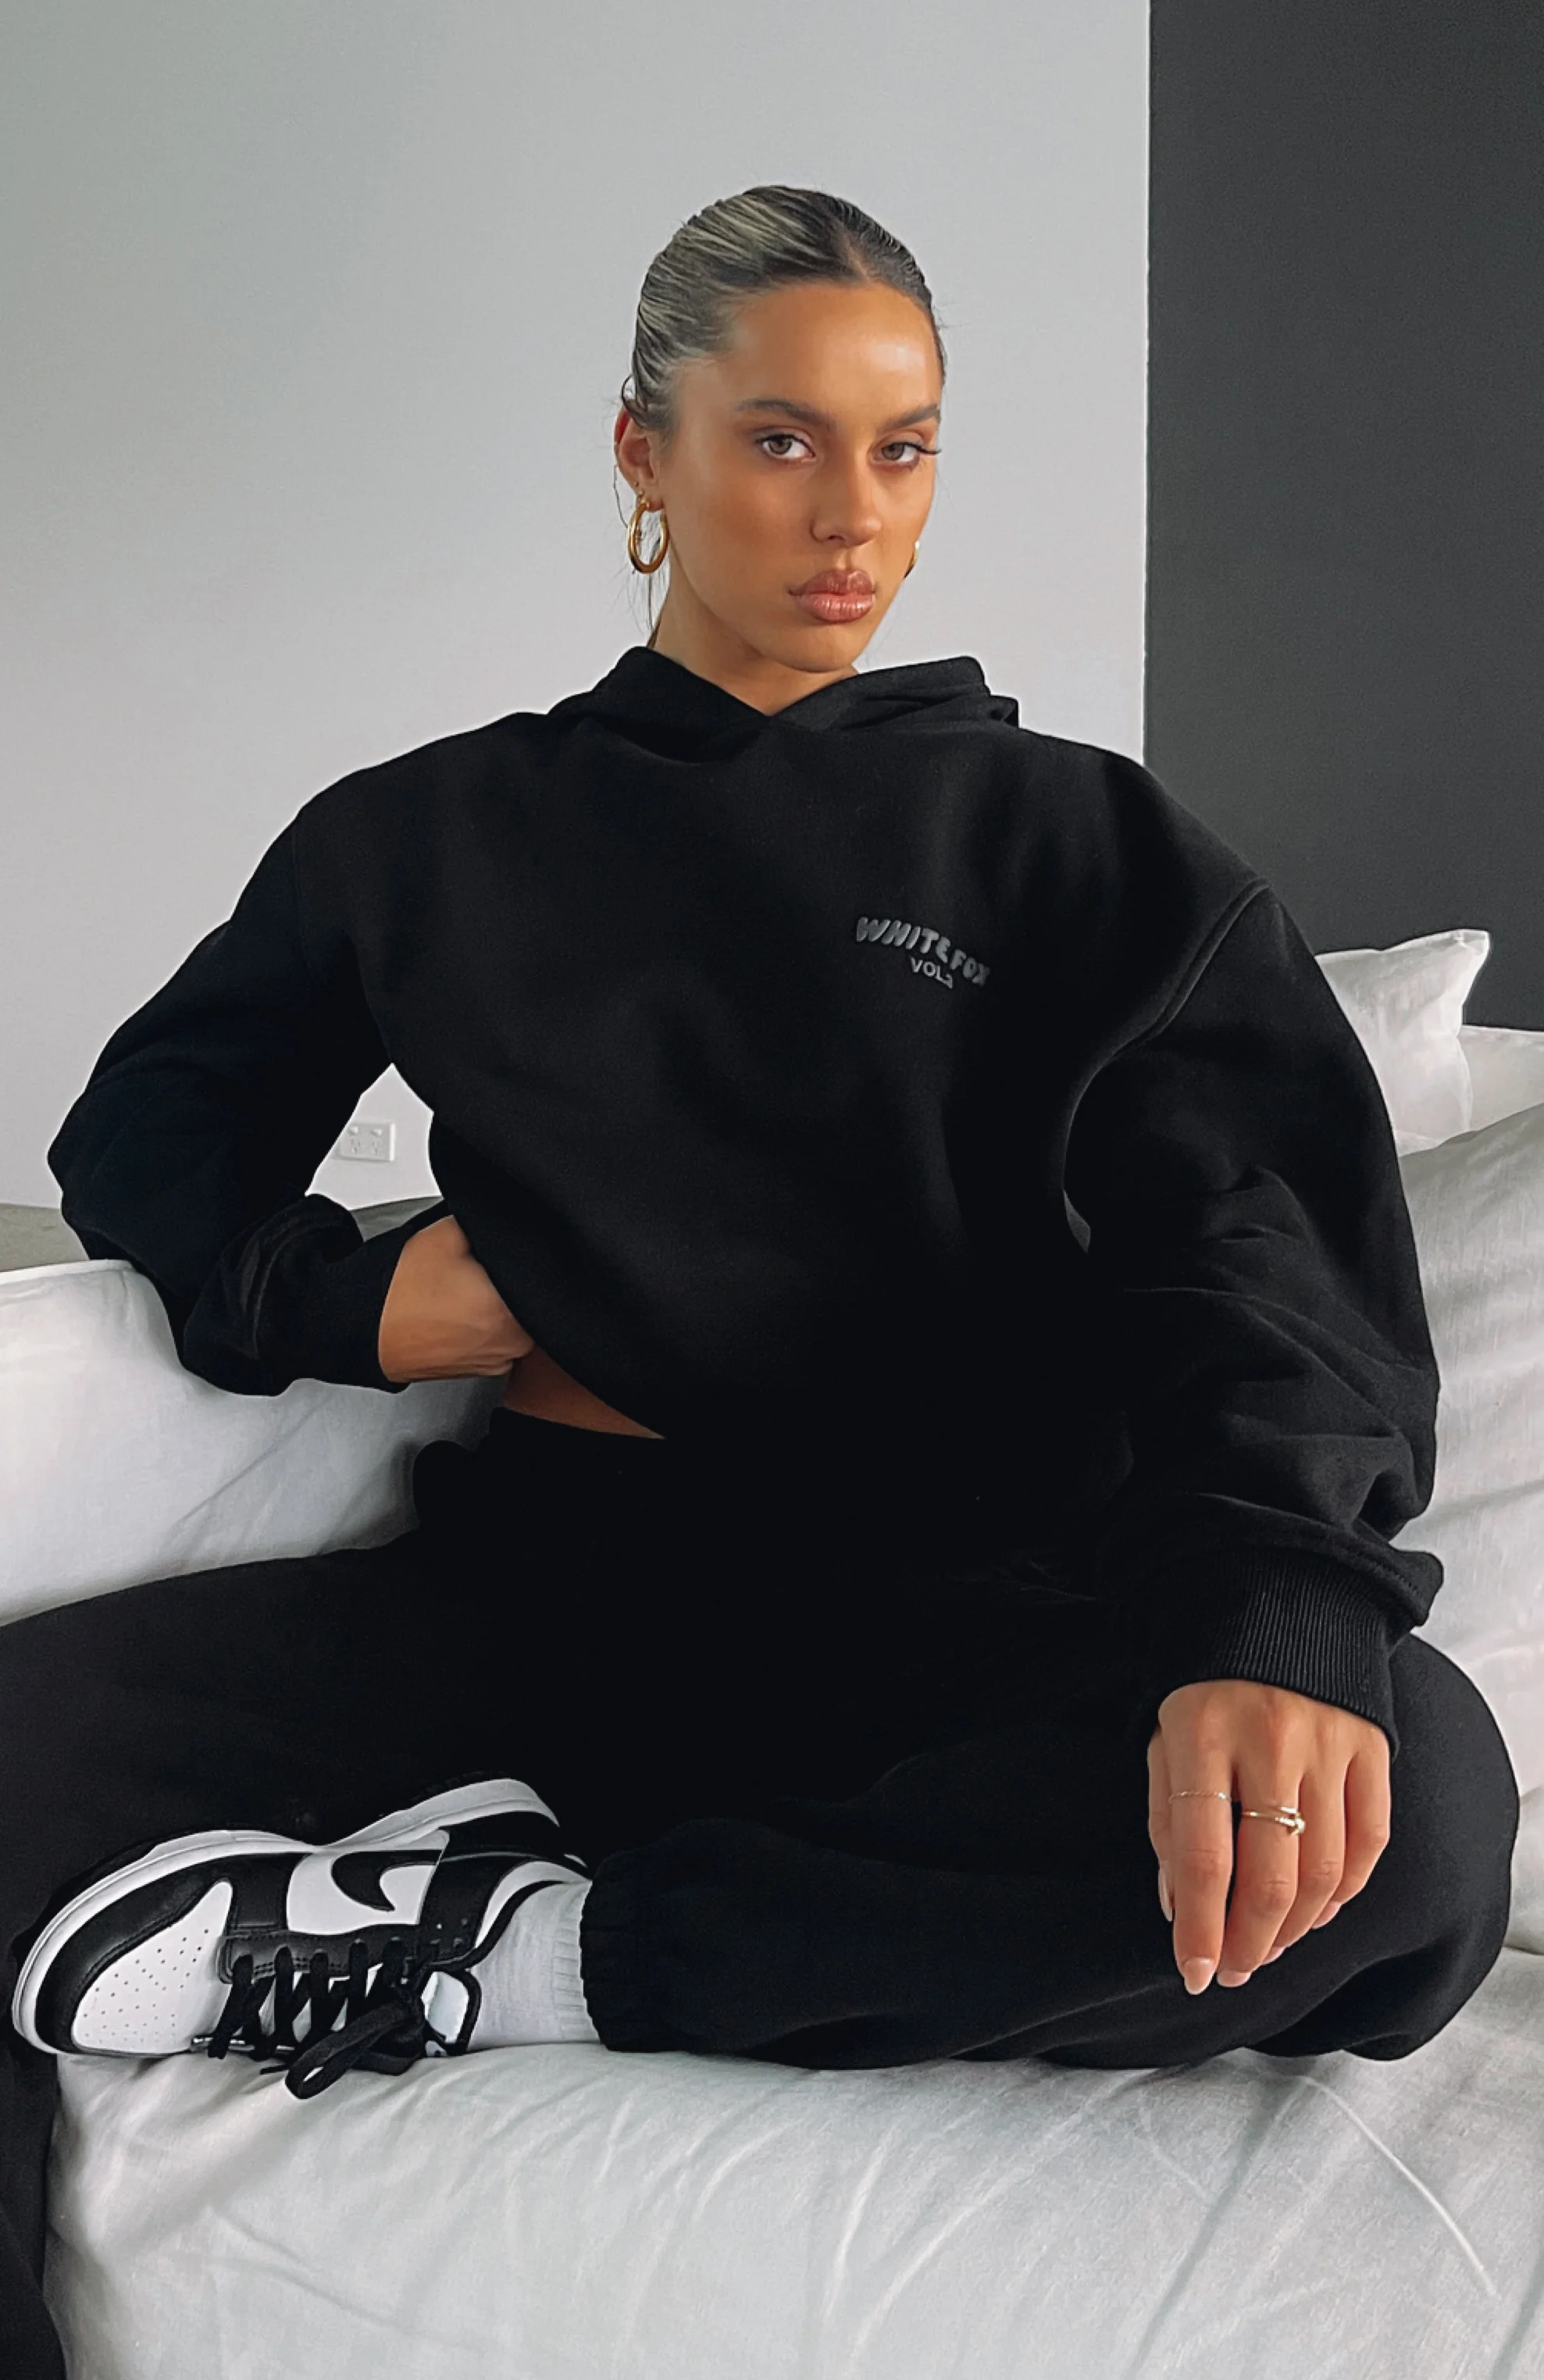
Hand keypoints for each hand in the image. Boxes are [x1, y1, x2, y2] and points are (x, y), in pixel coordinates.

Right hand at [377, 1214, 536, 1382]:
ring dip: (504, 1304)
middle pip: (535, 1298)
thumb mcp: (450, 1233)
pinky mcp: (486, 1370)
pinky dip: (489, 1324)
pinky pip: (501, 1338)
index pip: (545, 1275)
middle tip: (481, 1270)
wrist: (364, 1330)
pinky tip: (463, 1312)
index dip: (527, 1257)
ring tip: (467, 1291)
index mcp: (512, 1310)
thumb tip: (514, 1220)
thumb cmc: (398, 1293)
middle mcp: (514, 1342)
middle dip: (515, 1280)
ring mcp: (500, 1360)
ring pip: (521, 1320)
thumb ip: (492, 1223)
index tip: (507, 1252)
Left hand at [1147, 1678, 1390, 1994]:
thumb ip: (1168, 1822)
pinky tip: (1317, 1911)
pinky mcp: (1374, 1744)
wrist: (1275, 1601)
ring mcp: (1330, 1741)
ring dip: (1295, 1928)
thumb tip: (1181, 1911)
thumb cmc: (1206, 1686)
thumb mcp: (1165, 1739)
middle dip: (1249, 1942)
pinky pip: (1370, 1840)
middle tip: (1234, 1971)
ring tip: (1268, 1946)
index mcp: (1201, 1733)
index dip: (1198, 1929)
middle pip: (1270, 1876)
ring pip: (1325, 1871)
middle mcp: (1270, 1739)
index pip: (1202, 1857)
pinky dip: (1346, 1891)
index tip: (1192, 1974)